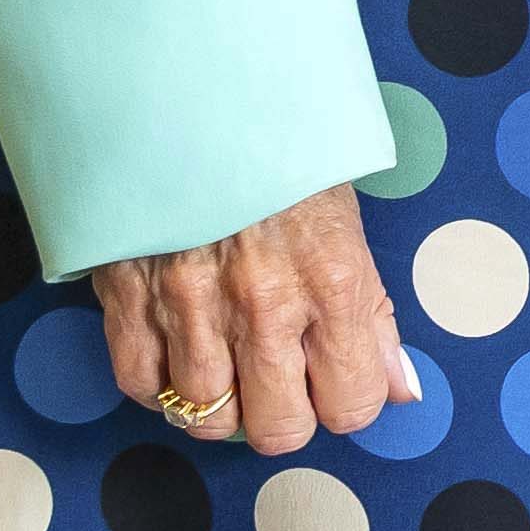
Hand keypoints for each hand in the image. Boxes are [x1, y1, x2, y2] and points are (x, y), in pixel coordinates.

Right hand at [91, 186, 411, 452]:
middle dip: (287, 417)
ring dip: (221, 402)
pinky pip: (140, 386)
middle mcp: (261, 307)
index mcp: (330, 283)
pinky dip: (160, 383)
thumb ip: (373, 317)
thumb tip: (401, 388)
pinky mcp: (128, 299)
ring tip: (230, 362)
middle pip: (277, 429)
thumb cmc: (283, 161)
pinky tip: (180, 351)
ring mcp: (189, 309)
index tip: (338, 383)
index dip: (348, 403)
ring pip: (204, 416)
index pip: (351, 404)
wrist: (198, 101)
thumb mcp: (348, 227)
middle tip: (284, 383)